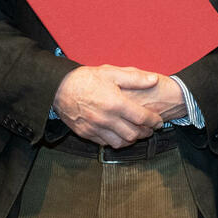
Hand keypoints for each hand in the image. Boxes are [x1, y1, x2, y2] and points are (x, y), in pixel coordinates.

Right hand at [54, 64, 170, 147]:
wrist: (58, 87)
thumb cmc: (86, 78)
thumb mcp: (112, 73)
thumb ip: (135, 78)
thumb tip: (154, 80)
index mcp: (115, 103)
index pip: (142, 118)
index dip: (154, 121)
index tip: (159, 121)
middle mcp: (106, 119)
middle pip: (133, 134)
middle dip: (145, 133)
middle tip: (150, 129)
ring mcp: (95, 128)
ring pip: (120, 142)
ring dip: (131, 140)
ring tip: (136, 133)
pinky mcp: (86, 133)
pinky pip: (105, 143)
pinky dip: (116, 141)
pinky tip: (119, 135)